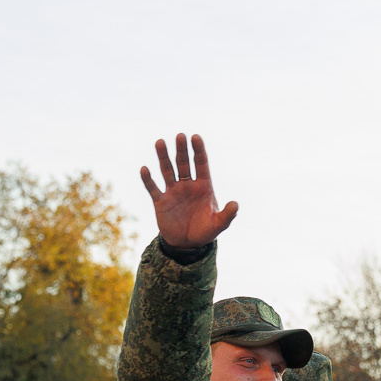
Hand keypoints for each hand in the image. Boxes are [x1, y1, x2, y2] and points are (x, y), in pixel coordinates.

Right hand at [140, 134, 238, 248]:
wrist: (187, 245)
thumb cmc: (205, 231)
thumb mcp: (218, 224)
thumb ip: (227, 215)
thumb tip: (235, 204)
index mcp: (203, 186)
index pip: (201, 164)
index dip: (199, 150)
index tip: (195, 137)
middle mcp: (187, 185)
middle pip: (184, 163)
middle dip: (182, 150)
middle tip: (180, 135)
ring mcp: (173, 192)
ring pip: (167, 170)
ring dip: (163, 157)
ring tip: (160, 142)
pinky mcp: (160, 202)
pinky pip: (153, 188)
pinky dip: (148, 179)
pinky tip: (145, 168)